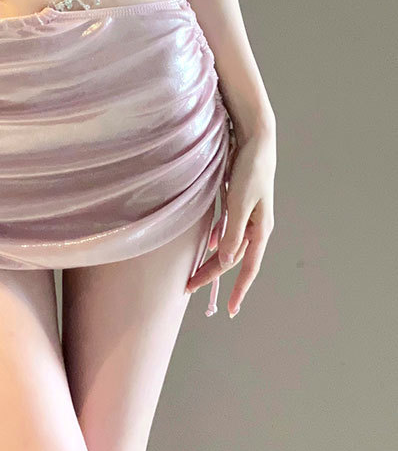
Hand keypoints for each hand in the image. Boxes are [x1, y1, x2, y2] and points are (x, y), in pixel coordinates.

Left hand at [185, 130, 275, 315]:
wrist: (256, 139)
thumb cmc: (251, 169)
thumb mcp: (239, 202)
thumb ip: (232, 232)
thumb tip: (226, 261)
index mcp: (260, 229)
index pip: (247, 267)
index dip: (238, 289)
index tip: (230, 310)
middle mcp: (255, 226)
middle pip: (233, 258)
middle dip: (212, 275)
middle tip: (189, 288)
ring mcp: (247, 215)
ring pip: (228, 245)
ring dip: (212, 260)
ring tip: (194, 273)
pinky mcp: (238, 203)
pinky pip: (226, 229)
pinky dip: (216, 240)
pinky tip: (206, 244)